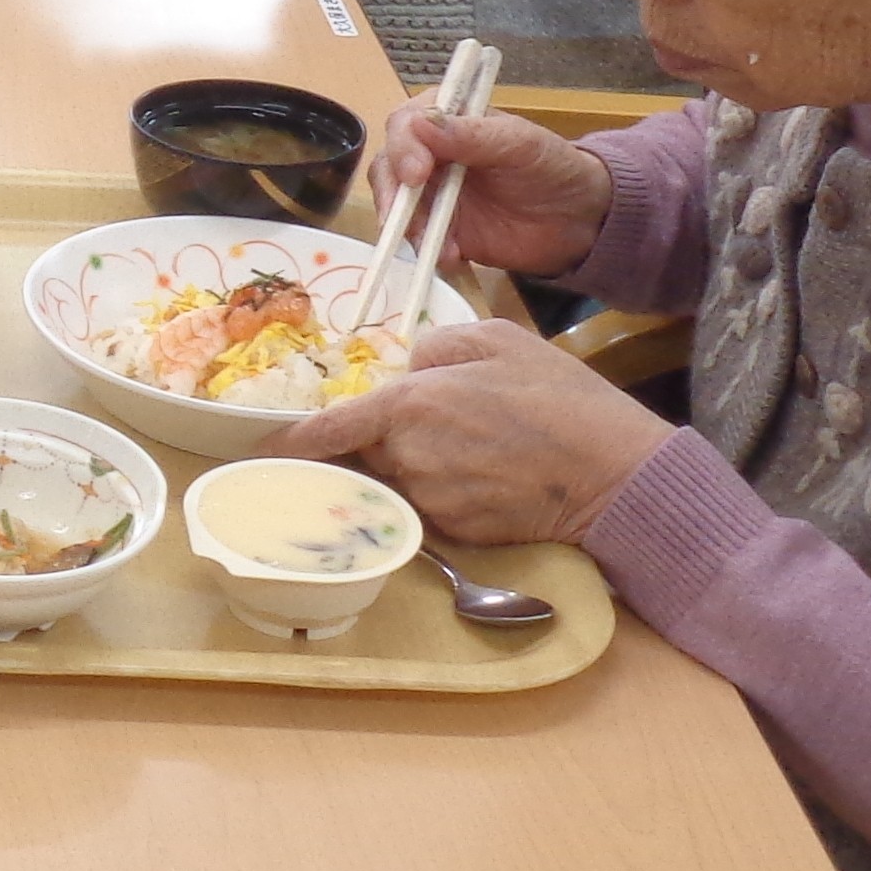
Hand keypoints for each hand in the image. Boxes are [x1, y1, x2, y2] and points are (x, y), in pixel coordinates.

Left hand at [270, 318, 672, 548]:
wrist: (613, 471)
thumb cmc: (559, 396)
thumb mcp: (498, 339)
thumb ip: (436, 347)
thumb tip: (405, 367)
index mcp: (410, 404)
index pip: (327, 430)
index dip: (289, 443)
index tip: (257, 453)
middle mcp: (408, 457)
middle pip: (365, 454)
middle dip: (378, 443)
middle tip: (429, 429)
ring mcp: (430, 500)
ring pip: (397, 481)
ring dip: (414, 467)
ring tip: (469, 451)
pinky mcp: (455, 531)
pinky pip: (428, 508)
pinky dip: (444, 493)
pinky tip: (485, 478)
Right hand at [371, 105, 620, 282]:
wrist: (581, 222)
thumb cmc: (554, 169)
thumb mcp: (519, 145)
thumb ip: (471, 136)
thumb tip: (419, 123)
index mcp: (449, 120)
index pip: (406, 124)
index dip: (402, 147)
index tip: (416, 173)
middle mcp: (432, 155)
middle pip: (389, 167)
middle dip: (392, 194)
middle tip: (405, 219)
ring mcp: (434, 195)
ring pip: (396, 207)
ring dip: (408, 227)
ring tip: (439, 245)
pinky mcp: (442, 231)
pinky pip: (418, 241)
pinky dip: (427, 251)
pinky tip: (452, 257)